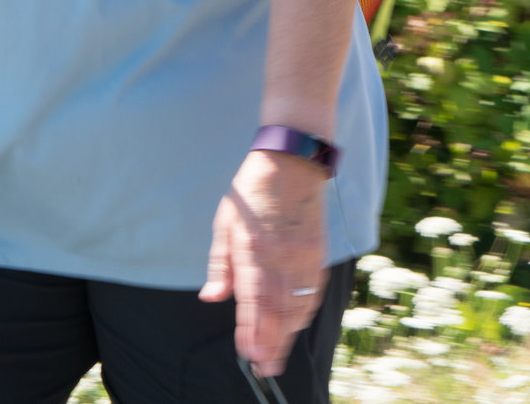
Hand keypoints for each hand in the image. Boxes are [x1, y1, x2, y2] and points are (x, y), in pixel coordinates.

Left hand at [201, 149, 330, 375]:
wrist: (292, 161)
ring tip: (279, 355)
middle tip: (265, 368)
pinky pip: (314, 289)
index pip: (254, 299)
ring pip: (298, 303)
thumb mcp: (225, 223)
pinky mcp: (318, 250)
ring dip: (289, 333)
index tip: (249, 354)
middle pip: (278, 309)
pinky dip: (306, 311)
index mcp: (253, 248)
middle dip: (271, 342)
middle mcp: (281, 255)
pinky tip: (298, 326)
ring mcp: (303, 254)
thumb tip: (212, 297)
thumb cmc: (252, 192)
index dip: (252, 330)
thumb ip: (220, 265)